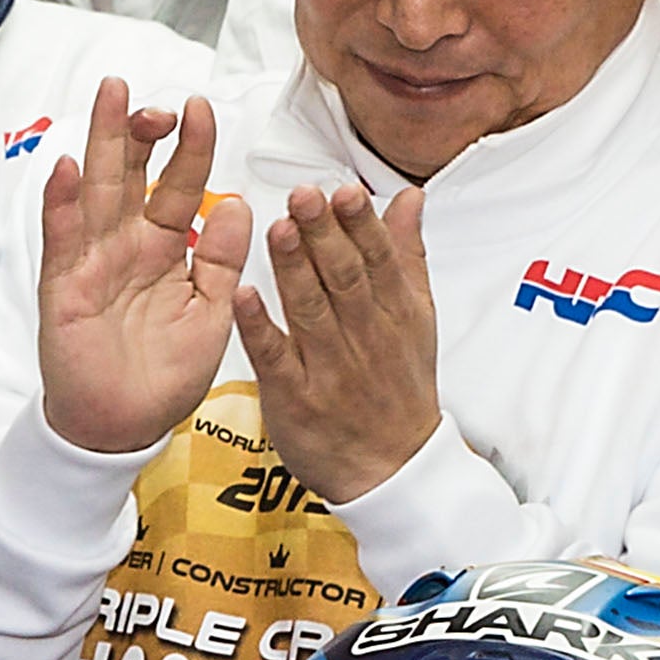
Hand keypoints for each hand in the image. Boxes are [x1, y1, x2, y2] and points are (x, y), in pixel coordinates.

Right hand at [36, 82, 251, 460]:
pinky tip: (66, 166)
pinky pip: (62, 237)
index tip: (202, 108)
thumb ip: (223, 260)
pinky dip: (61, 202)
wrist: (124, 426)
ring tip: (111, 97)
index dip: (192, 146)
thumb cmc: (166, 375)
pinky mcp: (62, 285)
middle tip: (152, 96)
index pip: (181, 184)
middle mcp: (127, 245)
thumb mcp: (214, 314)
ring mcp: (92, 261)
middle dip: (139, 130)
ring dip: (100, 142)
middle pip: (131, 173)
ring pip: (95, 189)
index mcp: (167, 249)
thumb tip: (236, 204)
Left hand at [235, 180, 441, 504]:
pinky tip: (242, 295)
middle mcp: (365, 336)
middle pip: (344, 278)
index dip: (360, 224)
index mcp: (395, 313)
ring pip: (310, 310)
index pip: (378, 259)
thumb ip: (406, 254)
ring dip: (293, 268)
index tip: (344, 191)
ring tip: (278, 228)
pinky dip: (259, 327)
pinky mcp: (296, 397)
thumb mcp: (417, 319)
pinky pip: (275, 358)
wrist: (393, 468)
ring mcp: (330, 367)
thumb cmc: (399, 389)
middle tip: (306, 196)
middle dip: (325, 235)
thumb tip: (408, 198)